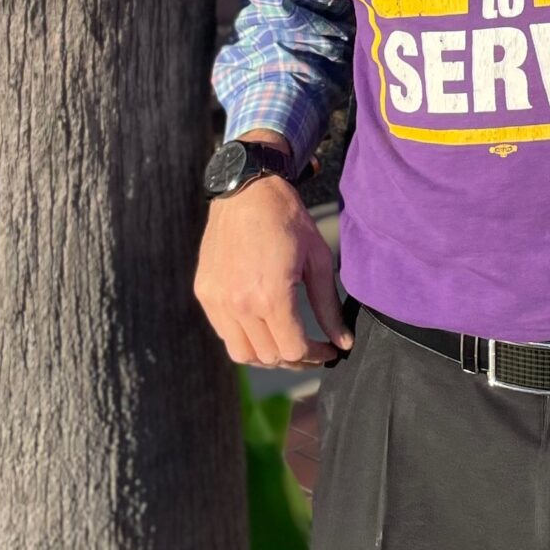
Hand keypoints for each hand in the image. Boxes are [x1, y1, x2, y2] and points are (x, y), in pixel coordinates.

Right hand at [193, 140, 351, 368]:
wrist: (246, 190)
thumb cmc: (287, 219)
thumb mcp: (317, 260)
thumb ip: (328, 306)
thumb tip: (343, 342)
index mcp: (271, 296)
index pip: (294, 350)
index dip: (316, 355)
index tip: (328, 350)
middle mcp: (240, 304)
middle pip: (269, 357)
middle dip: (295, 358)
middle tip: (311, 349)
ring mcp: (218, 300)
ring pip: (242, 354)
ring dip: (266, 356)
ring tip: (285, 343)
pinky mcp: (205, 293)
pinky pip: (223, 332)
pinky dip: (243, 338)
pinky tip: (261, 325)